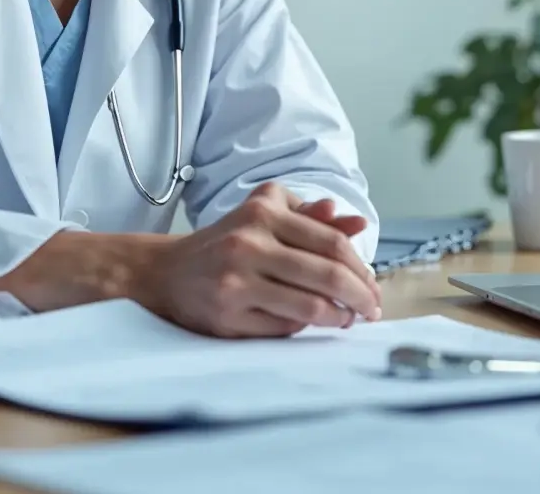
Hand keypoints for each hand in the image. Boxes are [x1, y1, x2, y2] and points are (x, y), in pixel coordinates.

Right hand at [137, 182, 380, 337]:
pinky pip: (284, 327)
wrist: (166, 272)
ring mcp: (237, 282)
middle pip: (328, 275)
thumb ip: (311, 220)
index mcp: (263, 213)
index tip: (373, 284)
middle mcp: (249, 244)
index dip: (361, 267)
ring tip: (347, 319)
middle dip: (361, 296)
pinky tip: (312, 323)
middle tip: (372, 309)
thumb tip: (356, 223)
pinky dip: (306, 327)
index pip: (331, 243)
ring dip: (340, 317)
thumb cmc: (226, 243)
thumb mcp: (265, 217)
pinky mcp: (228, 315)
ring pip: (310, 306)